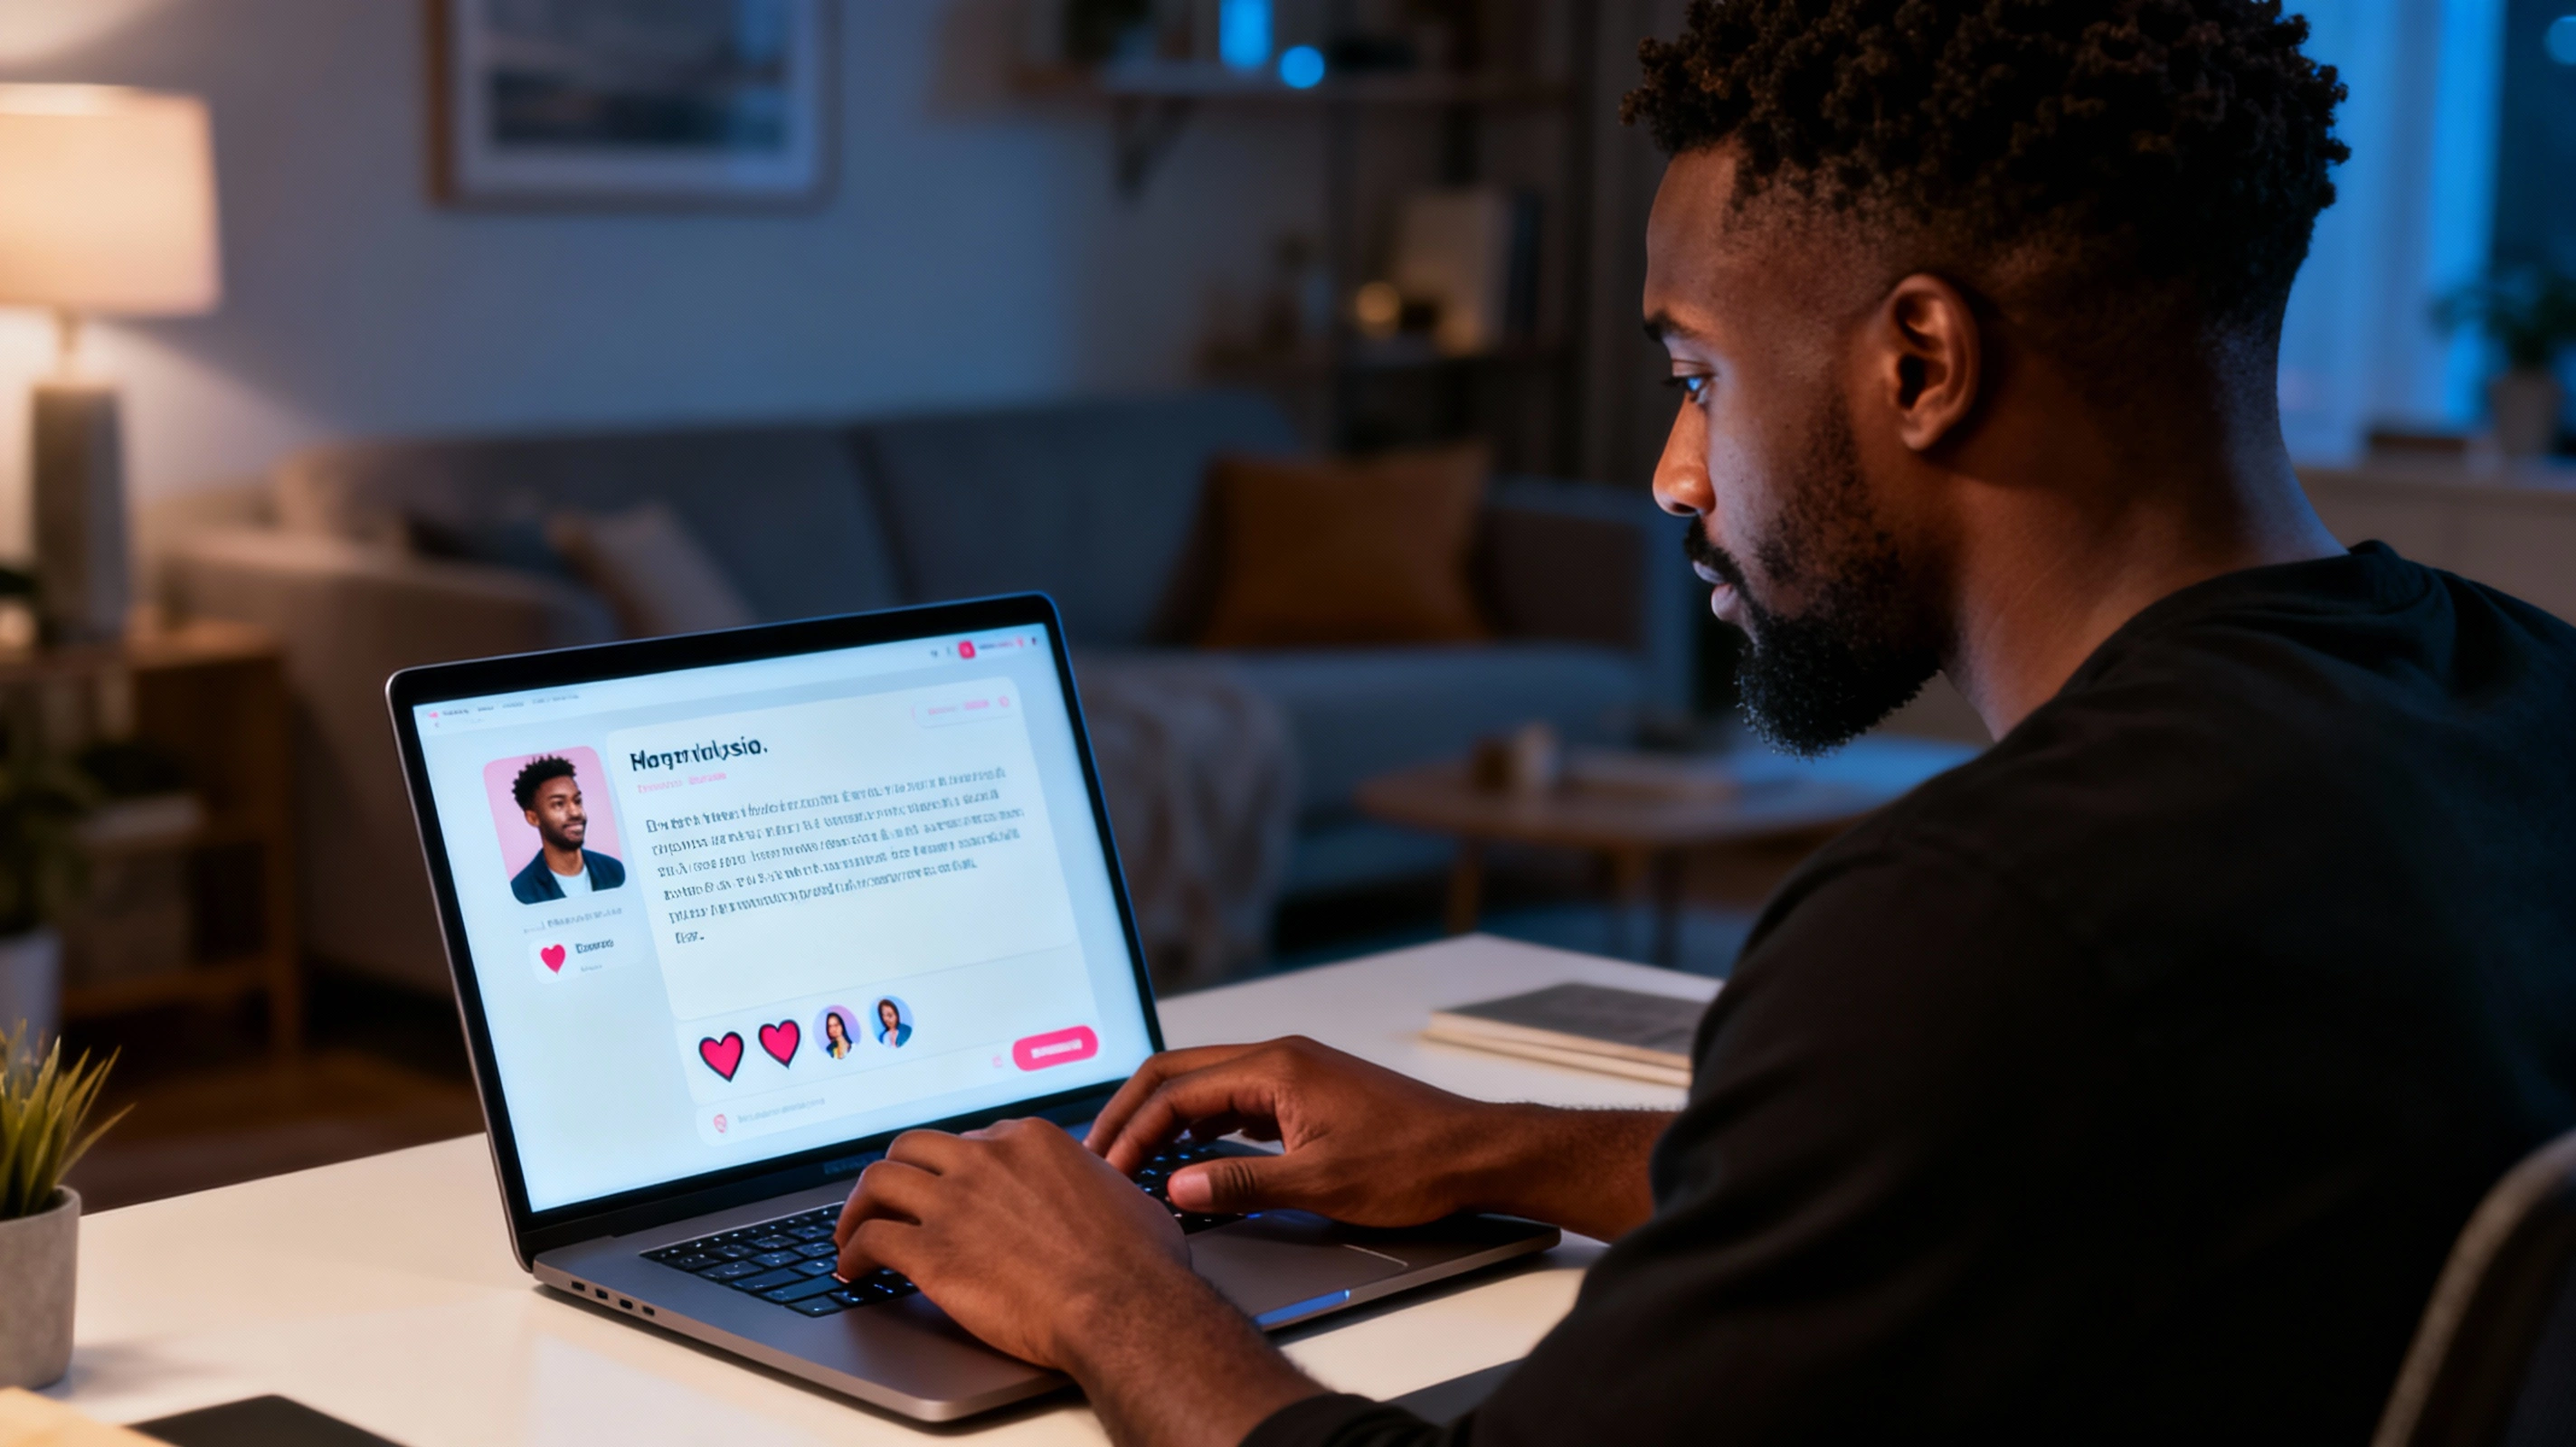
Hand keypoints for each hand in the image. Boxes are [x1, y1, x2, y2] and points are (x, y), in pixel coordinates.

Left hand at [831, 1117, 1192, 1368]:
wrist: (1123, 1306)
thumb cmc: (1137, 1261)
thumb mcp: (1123, 1194)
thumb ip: (1094, 1182)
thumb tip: (1099, 1189)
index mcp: (1031, 1140)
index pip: (974, 1138)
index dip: (956, 1166)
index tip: (949, 1187)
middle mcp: (986, 1160)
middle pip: (915, 1147)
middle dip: (898, 1171)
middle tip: (889, 1198)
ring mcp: (954, 1202)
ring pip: (879, 1181)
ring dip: (859, 1206)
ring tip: (852, 1230)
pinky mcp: (931, 1251)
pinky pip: (870, 1239)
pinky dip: (853, 1252)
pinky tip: (854, 1270)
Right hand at [1086, 1036, 1518, 1224]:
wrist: (1475, 1153)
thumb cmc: (1412, 1163)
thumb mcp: (1321, 1184)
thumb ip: (1241, 1185)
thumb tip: (1176, 1187)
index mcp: (1276, 1068)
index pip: (1178, 1091)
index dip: (1134, 1131)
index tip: (1108, 1170)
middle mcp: (1280, 1058)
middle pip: (1181, 1074)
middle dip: (1134, 1112)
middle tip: (1099, 1156)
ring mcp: (1294, 1073)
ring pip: (1207, 1086)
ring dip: (1166, 1119)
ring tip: (1133, 1160)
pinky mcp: (1307, 1093)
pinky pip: (1236, 1100)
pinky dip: (1202, 1124)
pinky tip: (1190, 1155)